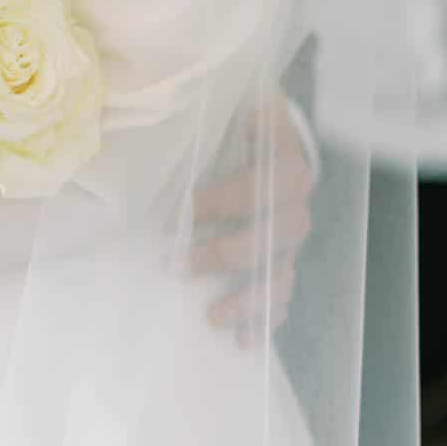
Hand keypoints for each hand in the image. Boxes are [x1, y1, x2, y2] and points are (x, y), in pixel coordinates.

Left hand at [190, 99, 315, 342]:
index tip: (181, 208)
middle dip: (225, 251)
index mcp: (283, 152)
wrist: (258, 122)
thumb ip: (199, 117)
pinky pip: (282, 290)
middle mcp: (293, 195)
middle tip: (176, 264)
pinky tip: (244, 340)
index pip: (268, 177)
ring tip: (213, 317)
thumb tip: (153, 125)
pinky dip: (265, 317)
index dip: (227, 196)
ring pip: (282, 266)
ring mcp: (290, 229)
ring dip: (249, 295)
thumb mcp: (219, 106)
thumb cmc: (229, 115)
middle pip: (277, 230)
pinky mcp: (282, 255)